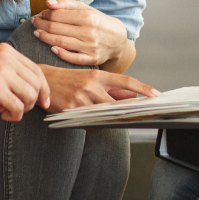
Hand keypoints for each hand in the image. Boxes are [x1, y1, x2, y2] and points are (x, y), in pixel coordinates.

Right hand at [0, 42, 50, 121]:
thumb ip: (15, 75)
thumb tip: (42, 90)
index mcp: (6, 51)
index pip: (37, 70)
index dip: (44, 89)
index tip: (44, 102)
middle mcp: (5, 57)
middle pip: (37, 83)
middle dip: (32, 101)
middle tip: (16, 108)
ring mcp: (1, 71)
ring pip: (30, 96)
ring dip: (21, 109)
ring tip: (5, 109)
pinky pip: (18, 107)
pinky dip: (13, 116)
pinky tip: (0, 113)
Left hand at [32, 0, 129, 66]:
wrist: (118, 40)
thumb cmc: (98, 22)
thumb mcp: (87, 9)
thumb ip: (67, 4)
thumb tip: (48, 3)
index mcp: (88, 16)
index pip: (59, 15)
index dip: (46, 14)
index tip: (40, 14)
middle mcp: (89, 31)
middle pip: (57, 28)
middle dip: (42, 25)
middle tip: (34, 24)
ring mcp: (90, 47)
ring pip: (61, 42)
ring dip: (45, 38)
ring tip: (37, 33)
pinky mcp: (91, 59)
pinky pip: (72, 58)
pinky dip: (60, 53)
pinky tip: (51, 48)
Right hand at [40, 65, 158, 112]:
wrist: (43, 80)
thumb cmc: (70, 80)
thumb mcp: (91, 79)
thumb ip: (111, 88)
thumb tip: (132, 96)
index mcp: (98, 75)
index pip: (125, 81)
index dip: (142, 87)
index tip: (155, 94)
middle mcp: (91, 85)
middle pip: (116, 103)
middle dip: (125, 111)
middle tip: (135, 116)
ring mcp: (81, 98)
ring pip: (103, 115)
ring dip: (106, 119)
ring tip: (104, 117)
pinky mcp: (70, 110)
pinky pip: (88, 123)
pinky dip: (92, 124)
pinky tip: (87, 120)